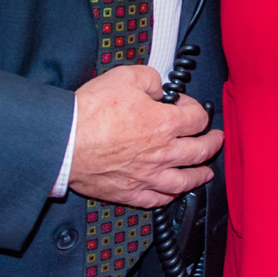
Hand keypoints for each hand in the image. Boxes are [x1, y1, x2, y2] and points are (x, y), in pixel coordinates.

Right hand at [68, 65, 222, 208]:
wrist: (62, 141)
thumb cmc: (89, 111)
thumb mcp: (125, 76)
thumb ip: (151, 79)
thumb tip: (159, 87)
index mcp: (164, 123)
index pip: (197, 118)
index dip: (197, 108)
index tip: (187, 106)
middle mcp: (161, 153)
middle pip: (200, 151)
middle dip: (212, 143)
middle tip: (215, 139)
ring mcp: (146, 176)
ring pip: (184, 181)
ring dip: (200, 175)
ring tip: (206, 172)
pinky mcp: (129, 192)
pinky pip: (157, 200)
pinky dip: (169, 197)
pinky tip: (173, 193)